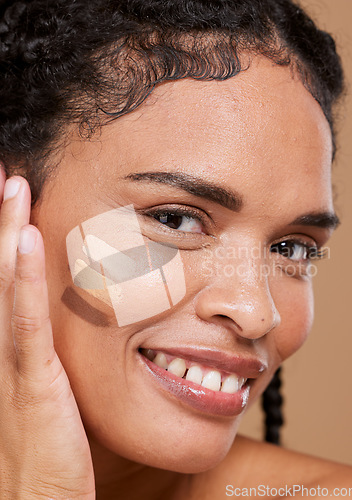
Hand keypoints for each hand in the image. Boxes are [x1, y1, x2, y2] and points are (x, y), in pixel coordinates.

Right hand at [0, 171, 94, 498]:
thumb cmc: (46, 450)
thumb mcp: (44, 389)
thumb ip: (45, 353)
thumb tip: (56, 319)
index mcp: (5, 349)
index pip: (1, 282)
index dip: (1, 240)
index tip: (10, 203)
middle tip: (6, 177)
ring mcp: (10, 362)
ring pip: (4, 284)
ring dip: (5, 231)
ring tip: (13, 184)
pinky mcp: (32, 380)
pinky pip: (25, 320)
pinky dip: (20, 277)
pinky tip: (24, 238)